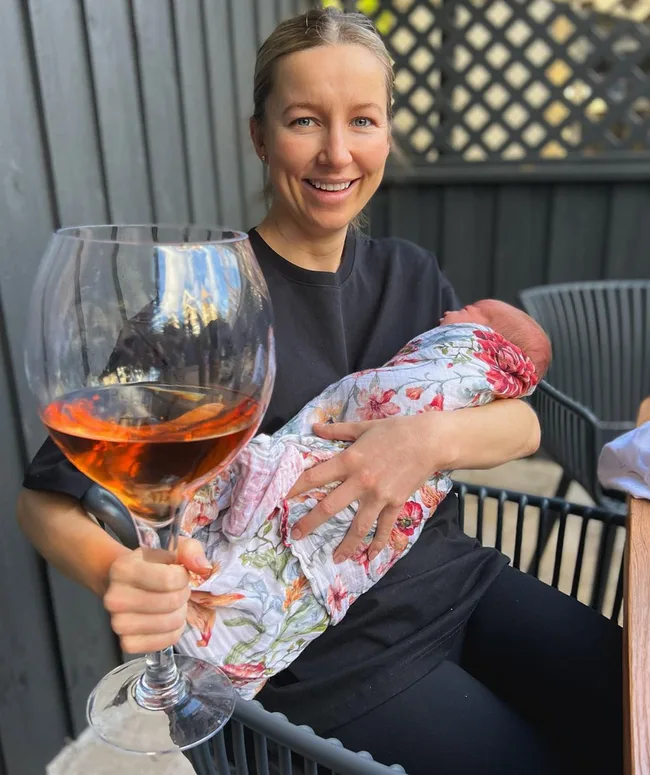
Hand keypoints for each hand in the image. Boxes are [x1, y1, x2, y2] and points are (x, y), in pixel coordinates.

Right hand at [103, 537, 211, 652]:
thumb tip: (203, 568)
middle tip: (177, 589)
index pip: (169, 579)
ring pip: (170, 623)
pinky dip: (175, 631)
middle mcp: (115, 598)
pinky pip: (166, 642)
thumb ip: (190, 551)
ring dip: (180, 612)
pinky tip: (168, 618)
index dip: (183, 577)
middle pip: (171, 602)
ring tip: (173, 603)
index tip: (179, 574)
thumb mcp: (171, 550)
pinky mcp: (127, 644)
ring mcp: (119, 624)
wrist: (126, 584)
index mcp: (123, 569)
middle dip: (183, 594)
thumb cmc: (152, 565)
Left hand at [287, 415, 443, 563]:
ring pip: (358, 526)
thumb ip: (337, 430)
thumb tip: (314, 428)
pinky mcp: (395, 504)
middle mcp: (360, 482)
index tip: (279, 499)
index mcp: (349, 460)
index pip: (314, 477)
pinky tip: (371, 557)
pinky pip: (384, 528)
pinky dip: (378, 543)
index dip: (294, 488)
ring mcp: (379, 496)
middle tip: (295, 536)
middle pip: (329, 507)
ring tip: (335, 558)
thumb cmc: (395, 430)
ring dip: (346, 544)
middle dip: (310, 523)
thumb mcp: (363, 426)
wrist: (429, 440)